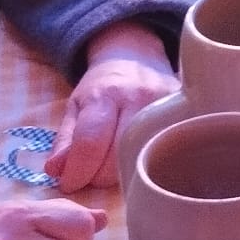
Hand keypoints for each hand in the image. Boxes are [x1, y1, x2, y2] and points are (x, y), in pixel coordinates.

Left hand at [44, 20, 178, 190]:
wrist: (137, 55)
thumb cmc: (104, 85)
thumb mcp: (77, 105)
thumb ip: (66, 140)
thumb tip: (55, 172)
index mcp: (105, 95)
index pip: (90, 142)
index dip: (77, 172)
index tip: (69, 184)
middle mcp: (138, 99)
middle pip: (119, 157)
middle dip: (99, 177)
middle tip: (92, 176)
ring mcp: (166, 108)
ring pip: (145, 159)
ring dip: (125, 174)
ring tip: (114, 168)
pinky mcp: (184, 115)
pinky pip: (165, 151)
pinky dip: (150, 164)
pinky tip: (141, 162)